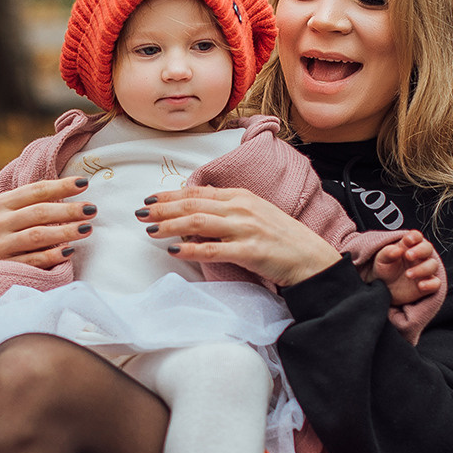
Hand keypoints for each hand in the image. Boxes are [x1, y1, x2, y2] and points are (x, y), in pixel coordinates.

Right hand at [0, 177, 93, 267]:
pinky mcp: (3, 266)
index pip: (35, 191)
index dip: (61, 186)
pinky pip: (32, 260)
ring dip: (66, 231)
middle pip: (39, 212)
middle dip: (69, 210)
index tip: (84, 183)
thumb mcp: (1, 213)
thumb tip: (67, 191)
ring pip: (38, 235)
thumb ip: (27, 203)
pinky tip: (69, 251)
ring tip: (87, 228)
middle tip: (92, 209)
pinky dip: (52, 255)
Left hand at [136, 185, 342, 286]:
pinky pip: (212, 249)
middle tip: (140, 213)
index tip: (150, 200)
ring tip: (150, 230)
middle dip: (163, 208)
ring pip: (198, 222)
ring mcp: (245, 229)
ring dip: (170, 225)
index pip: (198, 192)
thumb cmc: (282, 239)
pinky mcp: (249, 252)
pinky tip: (173, 251)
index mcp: (241, 197)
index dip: (170, 196)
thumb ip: (228, 211)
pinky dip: (190, 249)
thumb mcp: (256, 215)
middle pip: (193, 204)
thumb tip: (195, 215)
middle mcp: (241, 208)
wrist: (312, 259)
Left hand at [365, 230, 441, 305]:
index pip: (416, 236)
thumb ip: (387, 253)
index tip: (407, 240)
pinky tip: (420, 285)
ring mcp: (425, 270)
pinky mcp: (428, 284)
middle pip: (427, 248)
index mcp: (409, 246)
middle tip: (408, 256)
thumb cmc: (385, 270)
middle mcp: (420, 256)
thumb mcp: (381, 260)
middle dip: (420, 251)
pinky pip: (436, 283)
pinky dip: (431, 284)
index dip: (414, 237)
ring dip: (422, 269)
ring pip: (433, 265)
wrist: (385, 289)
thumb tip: (396, 250)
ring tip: (408, 274)